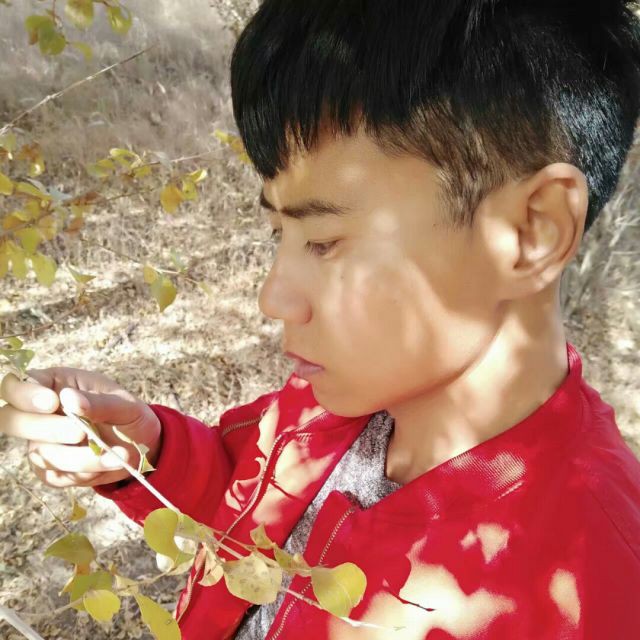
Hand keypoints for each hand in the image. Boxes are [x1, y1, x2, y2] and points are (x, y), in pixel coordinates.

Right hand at [0, 367, 161, 487]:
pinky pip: (54, 475)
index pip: (15, 385)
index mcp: (53, 384)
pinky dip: (84, 473)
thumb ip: (99, 401)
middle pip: (11, 420)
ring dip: (79, 457)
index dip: (24, 395)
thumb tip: (69, 398)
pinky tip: (108, 464)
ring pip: (39, 453)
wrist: (142, 446)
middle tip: (82, 432)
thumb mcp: (125, 403)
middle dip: (47, 429)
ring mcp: (41, 442)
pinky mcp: (50, 469)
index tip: (52, 403)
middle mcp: (39, 414)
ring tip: (116, 454)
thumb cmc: (129, 415)